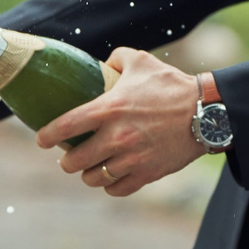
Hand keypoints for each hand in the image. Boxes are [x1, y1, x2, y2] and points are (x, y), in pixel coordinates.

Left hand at [35, 47, 202, 197]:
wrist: (206, 112)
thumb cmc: (172, 85)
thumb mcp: (141, 61)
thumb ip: (117, 59)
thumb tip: (104, 63)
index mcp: (109, 108)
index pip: (65, 126)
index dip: (47, 136)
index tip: (42, 140)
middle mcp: (117, 136)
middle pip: (75, 161)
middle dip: (67, 161)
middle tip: (68, 157)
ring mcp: (132, 158)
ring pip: (94, 178)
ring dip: (88, 174)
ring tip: (90, 168)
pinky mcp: (147, 174)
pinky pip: (117, 189)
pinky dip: (110, 186)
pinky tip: (110, 178)